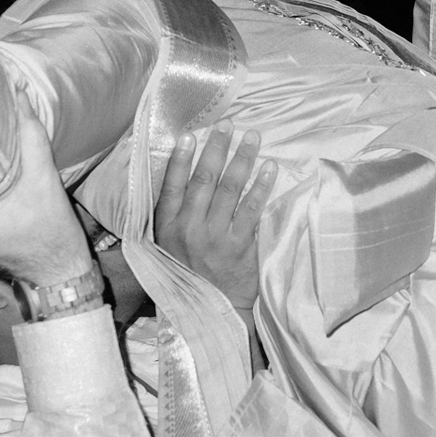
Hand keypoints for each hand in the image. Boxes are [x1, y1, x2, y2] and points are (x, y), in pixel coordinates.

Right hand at [155, 124, 276, 312]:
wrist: (211, 311)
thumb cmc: (188, 275)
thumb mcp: (167, 247)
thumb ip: (172, 216)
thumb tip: (179, 176)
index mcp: (168, 227)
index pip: (172, 185)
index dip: (180, 158)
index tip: (190, 135)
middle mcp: (189, 228)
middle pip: (204, 179)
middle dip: (216, 148)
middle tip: (227, 125)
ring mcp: (216, 237)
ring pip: (230, 188)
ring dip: (242, 158)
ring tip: (252, 137)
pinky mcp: (240, 246)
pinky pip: (252, 209)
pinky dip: (260, 186)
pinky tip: (268, 168)